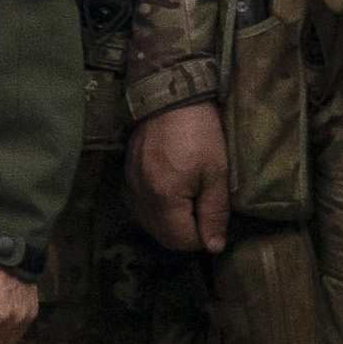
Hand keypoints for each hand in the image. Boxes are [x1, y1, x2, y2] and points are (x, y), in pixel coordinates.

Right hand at [128, 102, 232, 254]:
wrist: (170, 96)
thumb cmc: (198, 132)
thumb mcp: (216, 172)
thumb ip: (214, 212)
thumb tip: (214, 247)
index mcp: (164, 199)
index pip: (181, 241)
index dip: (203, 238)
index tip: (215, 220)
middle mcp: (141, 198)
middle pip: (163, 237)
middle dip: (187, 234)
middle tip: (205, 213)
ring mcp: (131, 187)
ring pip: (150, 224)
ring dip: (171, 224)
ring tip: (190, 203)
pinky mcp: (127, 177)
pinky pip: (140, 208)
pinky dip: (156, 211)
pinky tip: (171, 196)